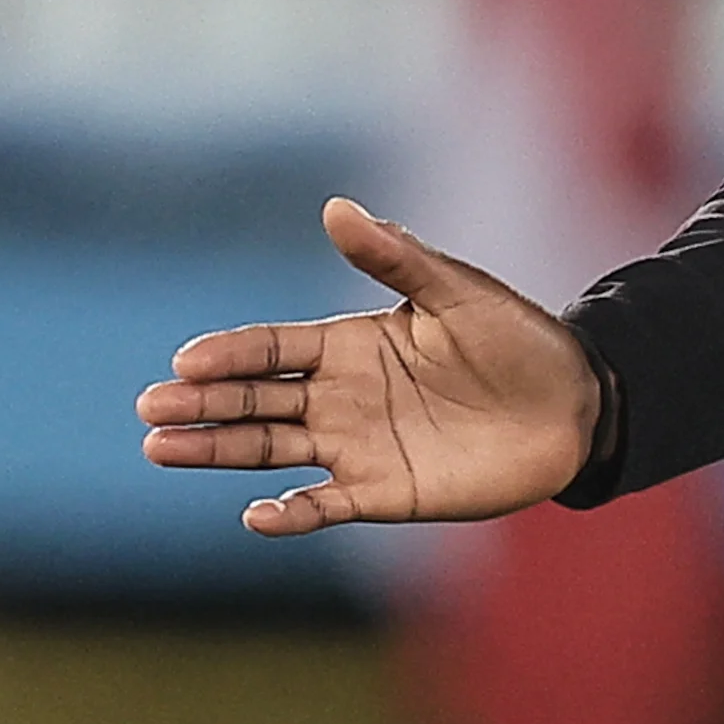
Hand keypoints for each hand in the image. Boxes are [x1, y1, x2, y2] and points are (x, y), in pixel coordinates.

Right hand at [138, 197, 603, 535]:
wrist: (573, 404)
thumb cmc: (517, 338)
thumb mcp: (456, 291)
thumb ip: (394, 257)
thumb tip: (336, 208)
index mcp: (351, 343)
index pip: (272, 348)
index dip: (228, 354)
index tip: (185, 360)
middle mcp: (340, 396)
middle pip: (254, 400)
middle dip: (201, 404)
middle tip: (150, 410)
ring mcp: (356, 446)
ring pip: (269, 449)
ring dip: (217, 451)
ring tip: (162, 449)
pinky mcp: (382, 492)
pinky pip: (323, 504)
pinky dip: (289, 512)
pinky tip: (255, 515)